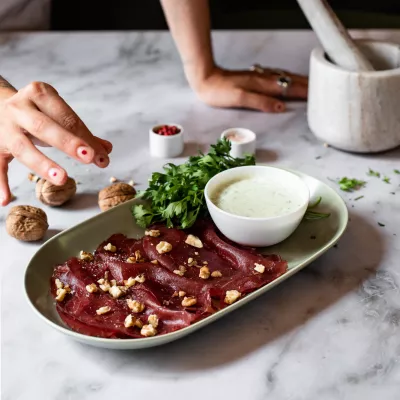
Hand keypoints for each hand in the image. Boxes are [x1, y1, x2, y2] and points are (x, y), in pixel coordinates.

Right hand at [0, 81, 111, 205]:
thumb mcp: (57, 114)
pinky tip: (6, 200)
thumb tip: (106, 150)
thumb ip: (82, 133)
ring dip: (42, 164)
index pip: (66, 117)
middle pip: (44, 127)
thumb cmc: (36, 112)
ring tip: (61, 179)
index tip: (101, 156)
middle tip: (88, 158)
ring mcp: (4, 127)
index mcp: (39, 94)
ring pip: (22, 147)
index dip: (85, 137)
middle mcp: (20, 108)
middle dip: (68, 142)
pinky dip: (0, 183)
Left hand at [192, 66, 307, 112]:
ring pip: (284, 78)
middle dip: (306, 86)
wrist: (205, 79)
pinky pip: (277, 77)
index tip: (317, 97)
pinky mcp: (254, 77)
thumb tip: (281, 107)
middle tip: (321, 90)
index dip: (303, 93)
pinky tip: (287, 81)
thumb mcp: (239, 98)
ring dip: (298, 81)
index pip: (288, 89)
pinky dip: (287, 79)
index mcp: (262, 85)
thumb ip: (261, 102)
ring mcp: (259, 77)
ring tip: (310, 85)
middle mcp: (263, 79)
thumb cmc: (219, 91)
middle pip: (290, 81)